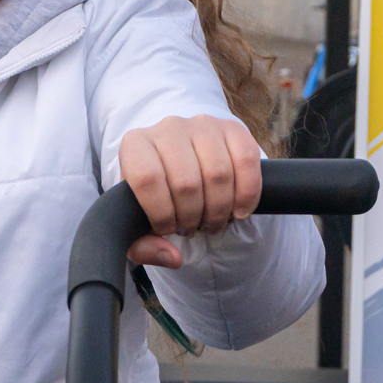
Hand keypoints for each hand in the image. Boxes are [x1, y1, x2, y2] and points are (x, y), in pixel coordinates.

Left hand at [118, 115, 261, 268]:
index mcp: (135, 145)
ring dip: (219, 209)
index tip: (167, 228)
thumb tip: (172, 257)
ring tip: (211, 221)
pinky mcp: (232, 128)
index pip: (147, 178)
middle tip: (192, 228)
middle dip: (192, 217)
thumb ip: (143, 247)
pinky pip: (247, 160)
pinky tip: (239, 210)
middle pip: (186, 182)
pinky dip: (247, 194)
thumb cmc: (156, 197)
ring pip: (218, 174)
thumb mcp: (139, 224)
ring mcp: (202, 124)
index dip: (161, 213)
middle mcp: (167, 128)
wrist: (180, 168)